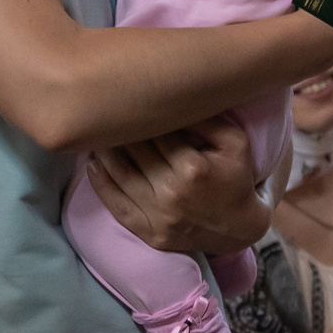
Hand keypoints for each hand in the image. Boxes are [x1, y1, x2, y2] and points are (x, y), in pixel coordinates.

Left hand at [87, 115, 269, 255]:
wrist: (240, 227)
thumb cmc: (236, 177)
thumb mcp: (235, 141)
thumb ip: (205, 119)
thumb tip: (172, 99)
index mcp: (193, 168)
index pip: (155, 133)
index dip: (141, 115)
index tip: (129, 99)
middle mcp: (172, 194)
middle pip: (135, 152)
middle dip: (120, 130)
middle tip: (106, 109)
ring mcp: (159, 218)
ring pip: (121, 175)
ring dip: (104, 152)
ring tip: (95, 132)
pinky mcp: (150, 234)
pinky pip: (117, 207)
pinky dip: (100, 184)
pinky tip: (93, 165)